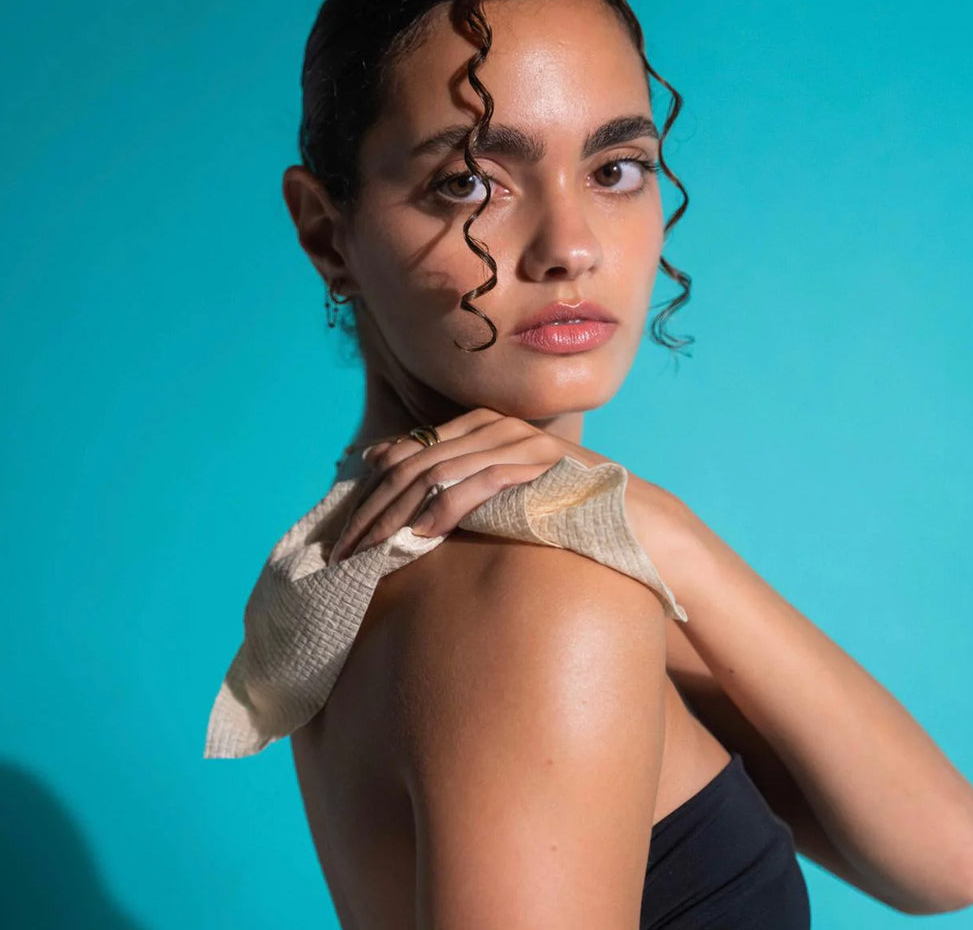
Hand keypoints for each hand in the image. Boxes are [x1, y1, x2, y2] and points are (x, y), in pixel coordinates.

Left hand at [327, 408, 704, 599]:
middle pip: (411, 465)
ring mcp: (516, 439)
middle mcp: (492, 425)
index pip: (403, 455)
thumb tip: (387, 476)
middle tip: (341, 553)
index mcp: (476, 425)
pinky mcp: (537, 461)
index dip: (367, 495)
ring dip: (395, 516)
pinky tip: (421, 535)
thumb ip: (451, 481)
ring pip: (435, 473)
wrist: (627, 513)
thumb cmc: (555, 507)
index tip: (342, 535)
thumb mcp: (495, 491)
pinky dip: (444, 510)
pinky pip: (478, 483)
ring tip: (368, 552)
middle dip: (370, 511)